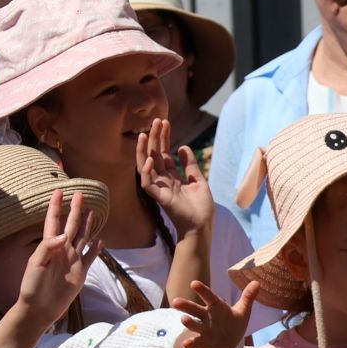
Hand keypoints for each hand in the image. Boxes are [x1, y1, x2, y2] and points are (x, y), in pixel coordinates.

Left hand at [15, 188, 100, 326]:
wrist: (40, 308)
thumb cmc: (32, 286)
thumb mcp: (35, 264)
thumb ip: (48, 247)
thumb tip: (64, 235)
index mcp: (49, 245)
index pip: (54, 221)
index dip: (56, 206)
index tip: (59, 190)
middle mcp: (62, 250)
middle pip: (71, 225)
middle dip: (75, 209)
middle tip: (80, 193)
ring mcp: (72, 260)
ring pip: (82, 237)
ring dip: (86, 224)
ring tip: (91, 211)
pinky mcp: (80, 273)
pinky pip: (89, 257)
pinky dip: (96, 249)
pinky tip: (100, 241)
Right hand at [135, 120, 212, 237]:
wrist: (202, 227)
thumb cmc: (201, 208)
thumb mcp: (198, 181)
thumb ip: (190, 165)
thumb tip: (183, 147)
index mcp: (172, 177)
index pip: (164, 153)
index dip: (164, 138)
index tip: (165, 122)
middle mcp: (163, 181)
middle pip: (155, 155)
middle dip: (155, 138)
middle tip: (156, 120)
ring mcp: (160, 189)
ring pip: (146, 166)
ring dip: (144, 150)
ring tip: (146, 134)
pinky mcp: (159, 198)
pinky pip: (147, 183)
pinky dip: (146, 171)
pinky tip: (150, 158)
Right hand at [168, 280, 257, 347]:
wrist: (228, 345)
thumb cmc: (233, 325)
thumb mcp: (243, 311)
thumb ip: (248, 297)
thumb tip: (257, 282)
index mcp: (216, 308)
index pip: (209, 298)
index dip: (203, 291)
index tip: (194, 283)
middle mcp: (207, 317)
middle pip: (196, 310)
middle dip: (186, 306)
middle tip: (175, 301)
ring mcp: (204, 330)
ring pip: (195, 325)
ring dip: (189, 322)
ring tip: (183, 319)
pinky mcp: (204, 342)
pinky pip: (197, 341)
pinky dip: (191, 343)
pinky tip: (186, 344)